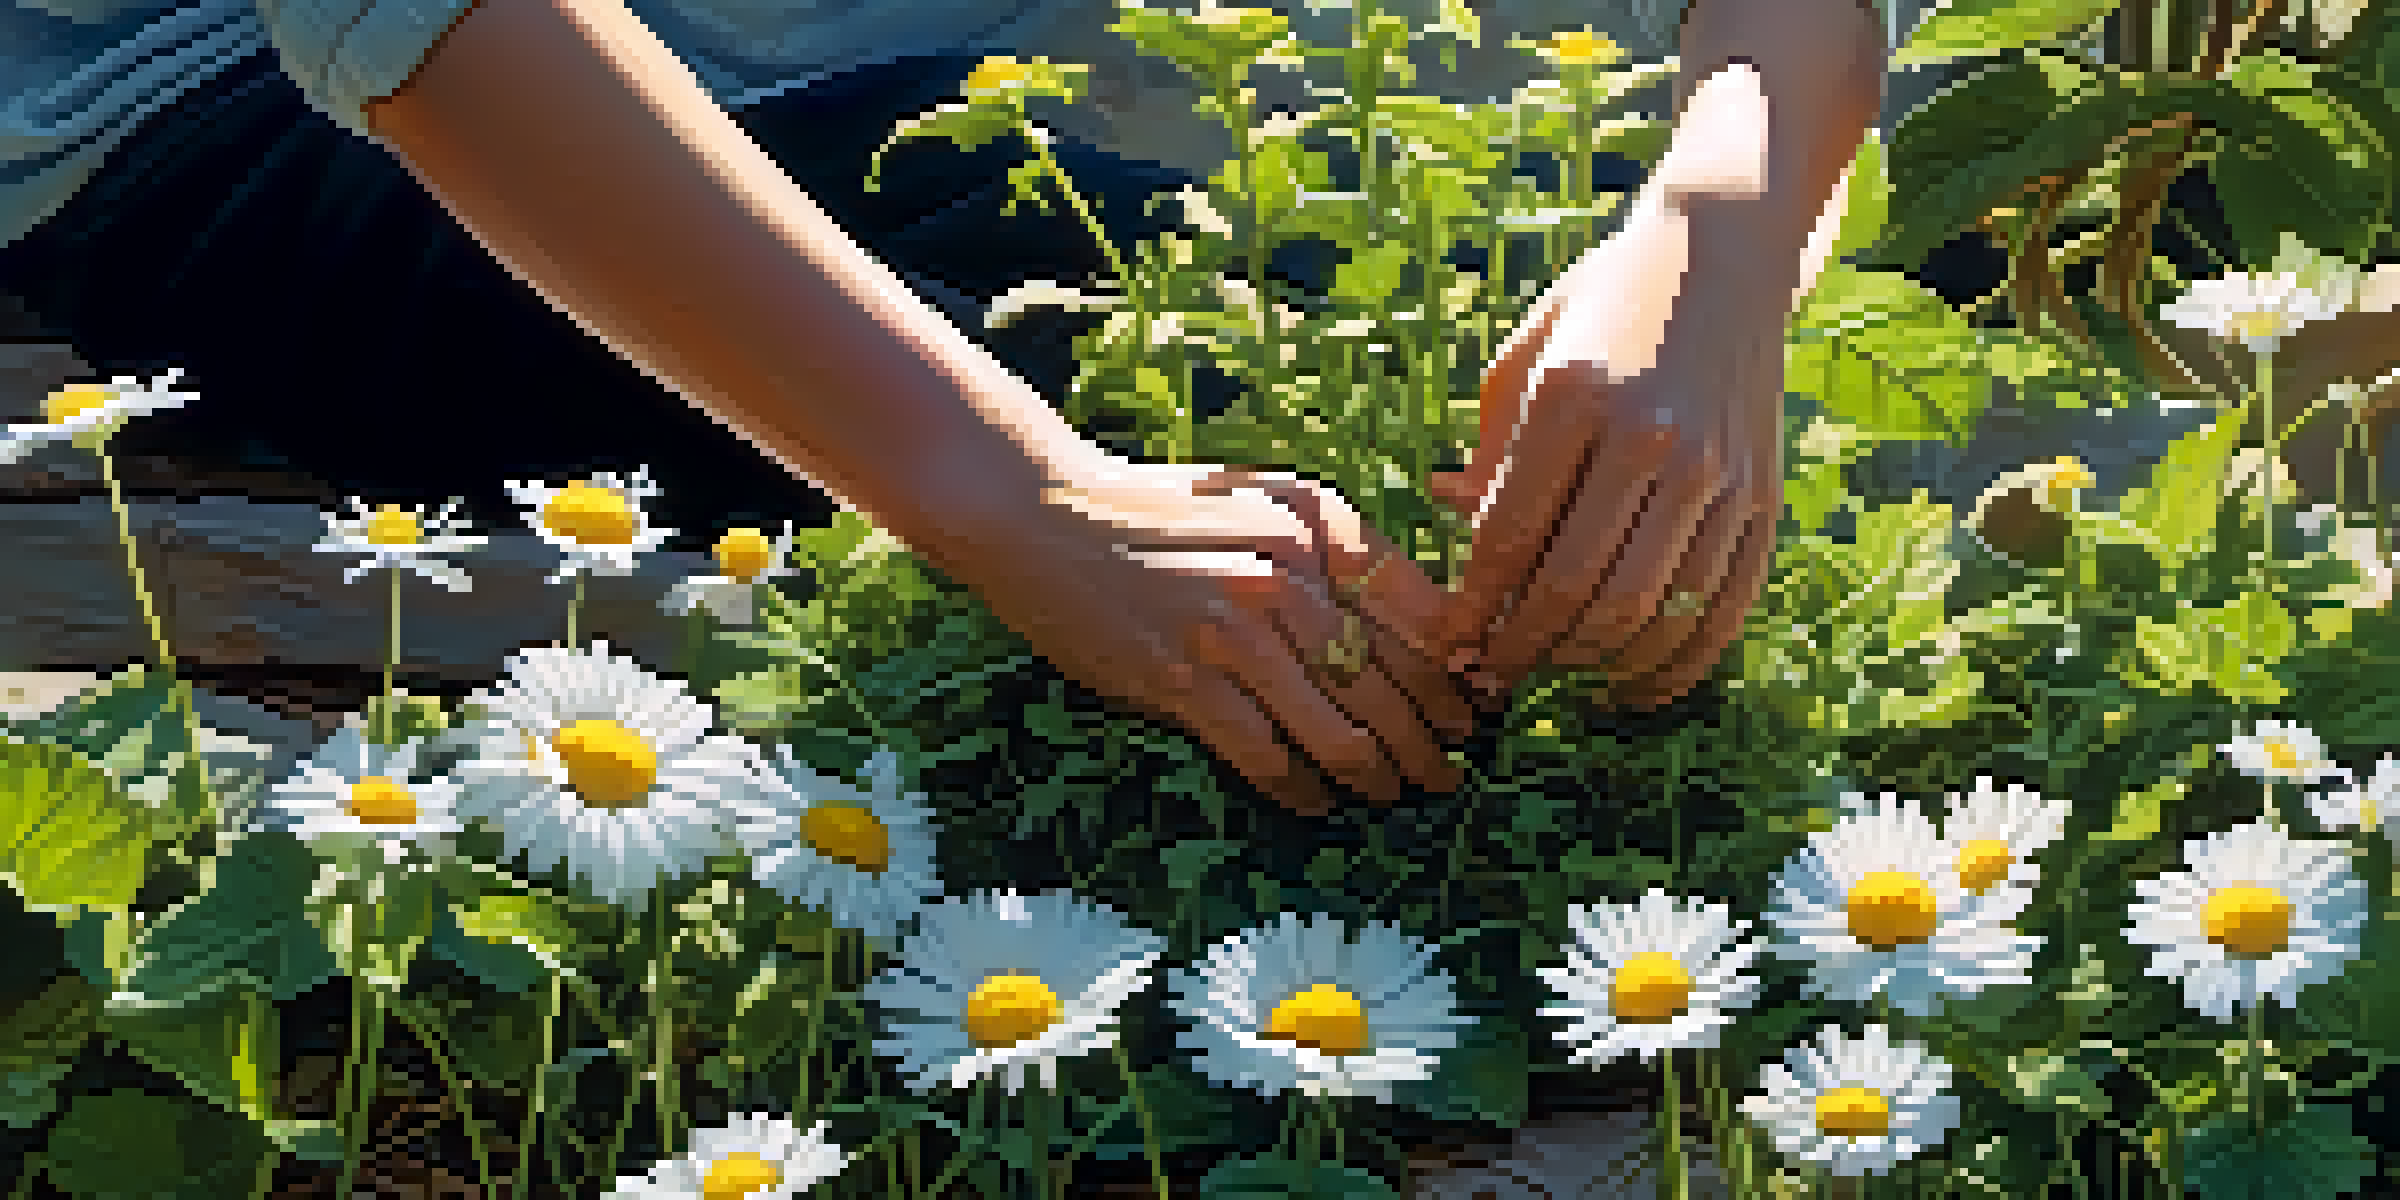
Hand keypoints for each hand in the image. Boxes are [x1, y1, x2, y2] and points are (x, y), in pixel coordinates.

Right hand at [960, 458, 1474, 815]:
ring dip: (1376, 776)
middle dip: (1430, 742)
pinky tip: (1315, 802)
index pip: (1422, 613)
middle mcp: (1288, 573)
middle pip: (1391, 682)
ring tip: (1390, 794)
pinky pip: (1266, 756)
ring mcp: (1235, 630)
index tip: (1475, 713)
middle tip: (1446, 775)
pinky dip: (1300, 790)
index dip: (1457, 675)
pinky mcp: (1184, 680)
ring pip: (1339, 730)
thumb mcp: (1263, 503)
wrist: (1044, 511)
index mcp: (1317, 524)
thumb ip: (1334, 555)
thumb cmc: (1160, 514)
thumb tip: (1419, 630)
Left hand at [1428, 210, 1786, 711]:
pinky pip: (1722, 605)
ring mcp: (1714, 471)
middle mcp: (1649, 438)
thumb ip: (1491, 447)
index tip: (1455, 644)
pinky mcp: (1762, 494)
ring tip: (1557, 677)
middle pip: (1579, 589)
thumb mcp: (1528, 353)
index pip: (1511, 538)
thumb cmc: (1605, 301)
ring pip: (1649, 610)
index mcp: (1574, 398)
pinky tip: (1637, 686)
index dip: (1476, 608)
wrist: (1725, 251)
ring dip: (1594, 664)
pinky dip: (1677, 662)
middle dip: (1527, 650)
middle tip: (1497, 675)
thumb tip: (1453, 520)